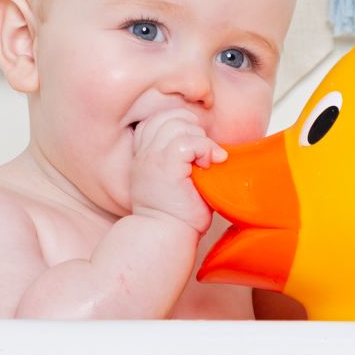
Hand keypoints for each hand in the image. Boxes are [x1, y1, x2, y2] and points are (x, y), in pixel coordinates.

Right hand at [130, 109, 226, 233]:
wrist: (165, 237)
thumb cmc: (175, 216)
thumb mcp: (175, 182)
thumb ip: (183, 160)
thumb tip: (210, 148)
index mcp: (144, 156)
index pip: (155, 120)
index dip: (178, 124)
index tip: (194, 146)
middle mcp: (145, 154)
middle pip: (168, 116)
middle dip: (192, 127)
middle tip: (203, 154)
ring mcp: (153, 158)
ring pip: (178, 124)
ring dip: (199, 138)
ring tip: (206, 161)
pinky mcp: (167, 166)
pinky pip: (188, 140)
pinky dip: (205, 148)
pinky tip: (209, 164)